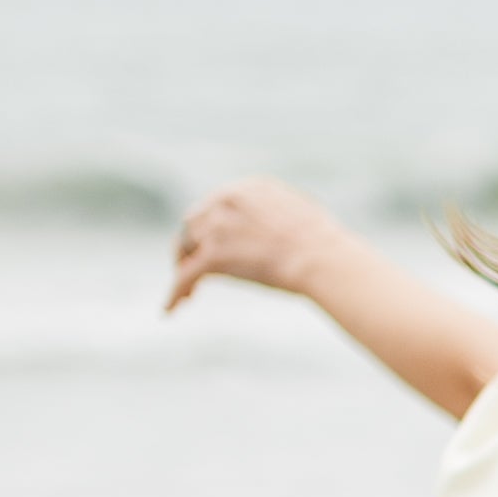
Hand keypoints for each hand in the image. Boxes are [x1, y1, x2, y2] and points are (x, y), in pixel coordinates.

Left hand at [166, 176, 347, 315]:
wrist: (323, 258)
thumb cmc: (325, 246)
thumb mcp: (302, 215)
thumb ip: (280, 215)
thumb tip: (284, 229)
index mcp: (249, 188)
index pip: (216, 205)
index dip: (210, 228)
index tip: (210, 244)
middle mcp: (226, 200)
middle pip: (193, 224)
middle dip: (191, 246)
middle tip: (193, 268)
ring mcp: (217, 227)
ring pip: (185, 248)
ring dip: (184, 269)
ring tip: (187, 293)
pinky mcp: (213, 255)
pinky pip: (184, 275)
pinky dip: (175, 292)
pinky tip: (172, 308)